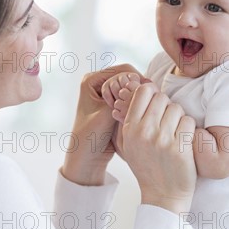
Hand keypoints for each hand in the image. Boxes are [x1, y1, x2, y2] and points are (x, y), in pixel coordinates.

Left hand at [62, 64, 142, 185]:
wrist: (87, 157)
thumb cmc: (90, 137)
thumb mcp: (107, 114)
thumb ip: (123, 97)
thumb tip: (140, 80)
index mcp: (91, 79)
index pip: (123, 70)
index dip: (137, 81)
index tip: (142, 99)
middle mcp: (99, 83)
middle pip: (129, 77)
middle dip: (138, 90)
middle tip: (141, 107)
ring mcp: (107, 93)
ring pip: (132, 88)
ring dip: (138, 98)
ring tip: (138, 112)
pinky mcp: (115, 103)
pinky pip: (132, 98)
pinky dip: (137, 105)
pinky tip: (140, 115)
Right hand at [119, 83, 196, 213]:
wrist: (163, 196)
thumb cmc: (147, 167)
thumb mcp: (129, 143)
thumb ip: (131, 118)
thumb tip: (137, 89)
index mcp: (130, 128)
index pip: (143, 91)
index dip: (152, 94)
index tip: (156, 105)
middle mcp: (144, 132)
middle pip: (162, 98)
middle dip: (167, 107)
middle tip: (167, 122)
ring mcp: (162, 140)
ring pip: (177, 109)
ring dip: (179, 119)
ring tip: (175, 134)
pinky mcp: (180, 148)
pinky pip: (188, 123)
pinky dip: (189, 130)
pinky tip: (183, 142)